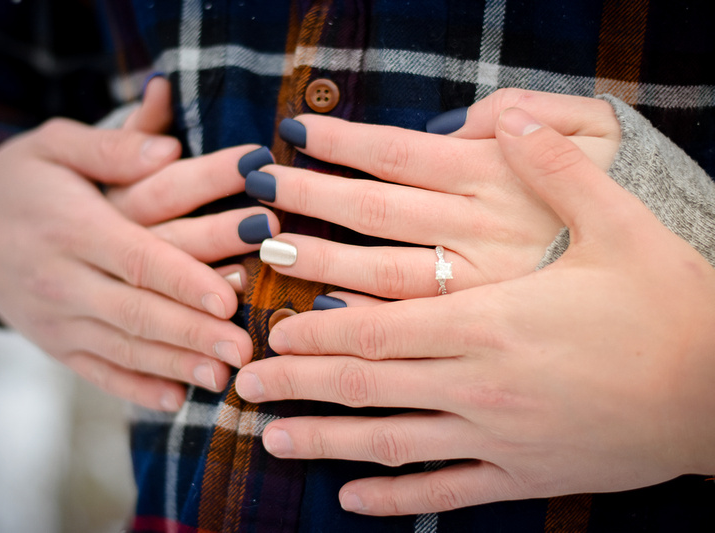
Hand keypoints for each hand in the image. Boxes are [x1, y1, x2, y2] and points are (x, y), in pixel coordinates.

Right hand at [0, 111, 269, 409]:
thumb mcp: (54, 145)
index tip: (229, 298)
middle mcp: (63, 280)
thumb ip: (113, 146)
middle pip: (137, 312)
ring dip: (177, 366)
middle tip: (244, 349)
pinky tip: (176, 399)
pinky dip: (136, 389)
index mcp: (72, 228)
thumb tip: (169, 147)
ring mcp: (57, 320)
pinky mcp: (56, 345)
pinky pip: (98, 372)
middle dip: (193, 334)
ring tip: (224, 377)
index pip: (136, 259)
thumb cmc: (22, 180)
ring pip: (124, 349)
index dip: (184, 280)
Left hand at [234, 107, 714, 513]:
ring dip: (325, 442)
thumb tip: (510, 116)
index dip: (314, 331)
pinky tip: (351, 499)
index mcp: (492, 320)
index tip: (270, 330)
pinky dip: (395, 497)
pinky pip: (446, 490)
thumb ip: (557, 171)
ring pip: (391, 442)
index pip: (376, 327)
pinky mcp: (524, 476)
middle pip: (366, 384)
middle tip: (242, 385)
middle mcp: (481, 382)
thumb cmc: (672, 308)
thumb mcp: (620, 226)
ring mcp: (499, 437)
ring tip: (272, 442)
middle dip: (297, 383)